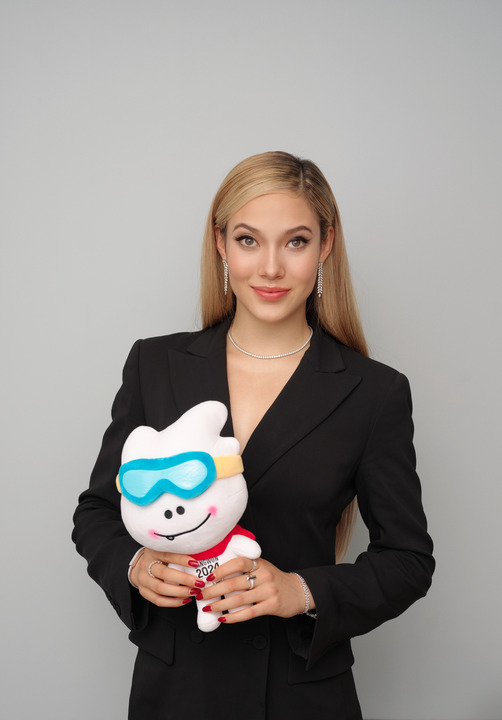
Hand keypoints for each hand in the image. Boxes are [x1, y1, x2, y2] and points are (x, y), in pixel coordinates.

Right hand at [130, 547, 204, 607]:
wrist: (141, 565)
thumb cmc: (160, 556)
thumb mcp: (167, 549)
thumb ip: (179, 551)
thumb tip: (201, 554)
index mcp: (153, 551)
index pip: (168, 555)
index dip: (182, 560)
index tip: (196, 563)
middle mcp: (146, 565)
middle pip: (165, 574)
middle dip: (184, 580)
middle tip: (199, 583)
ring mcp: (143, 579)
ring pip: (161, 589)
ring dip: (180, 592)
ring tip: (194, 592)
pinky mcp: (143, 591)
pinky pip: (158, 600)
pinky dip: (173, 602)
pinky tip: (185, 600)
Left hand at [198, 557, 314, 623]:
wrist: (297, 591)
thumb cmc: (274, 579)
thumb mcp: (262, 568)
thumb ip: (245, 570)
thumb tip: (217, 576)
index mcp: (259, 563)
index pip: (238, 563)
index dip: (222, 569)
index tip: (208, 577)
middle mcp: (264, 575)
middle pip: (234, 583)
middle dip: (214, 590)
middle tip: (201, 595)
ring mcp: (268, 591)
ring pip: (239, 599)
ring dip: (220, 605)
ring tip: (208, 608)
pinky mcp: (272, 605)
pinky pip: (249, 613)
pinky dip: (234, 617)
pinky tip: (223, 618)